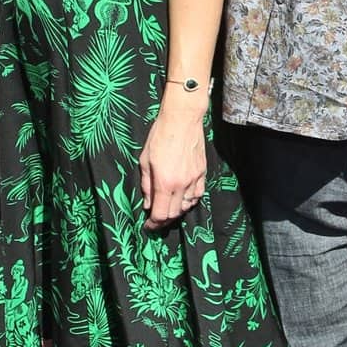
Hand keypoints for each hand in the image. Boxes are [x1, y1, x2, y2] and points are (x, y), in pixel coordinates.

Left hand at [138, 104, 205, 228]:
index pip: (160, 214)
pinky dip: (189, 200)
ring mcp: (194, 179)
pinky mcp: (202, 172)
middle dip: (164, 220)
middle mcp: (181, 185)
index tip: (148, 226)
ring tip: (168, 207)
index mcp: (164, 182)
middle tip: (155, 219)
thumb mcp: (145, 160)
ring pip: (187, 206)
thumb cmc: (160, 136)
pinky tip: (183, 198)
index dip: (153, 224)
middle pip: (174, 213)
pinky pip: (198, 194)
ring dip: (177, 210)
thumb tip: (147, 203)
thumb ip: (146, 185)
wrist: (182, 119)